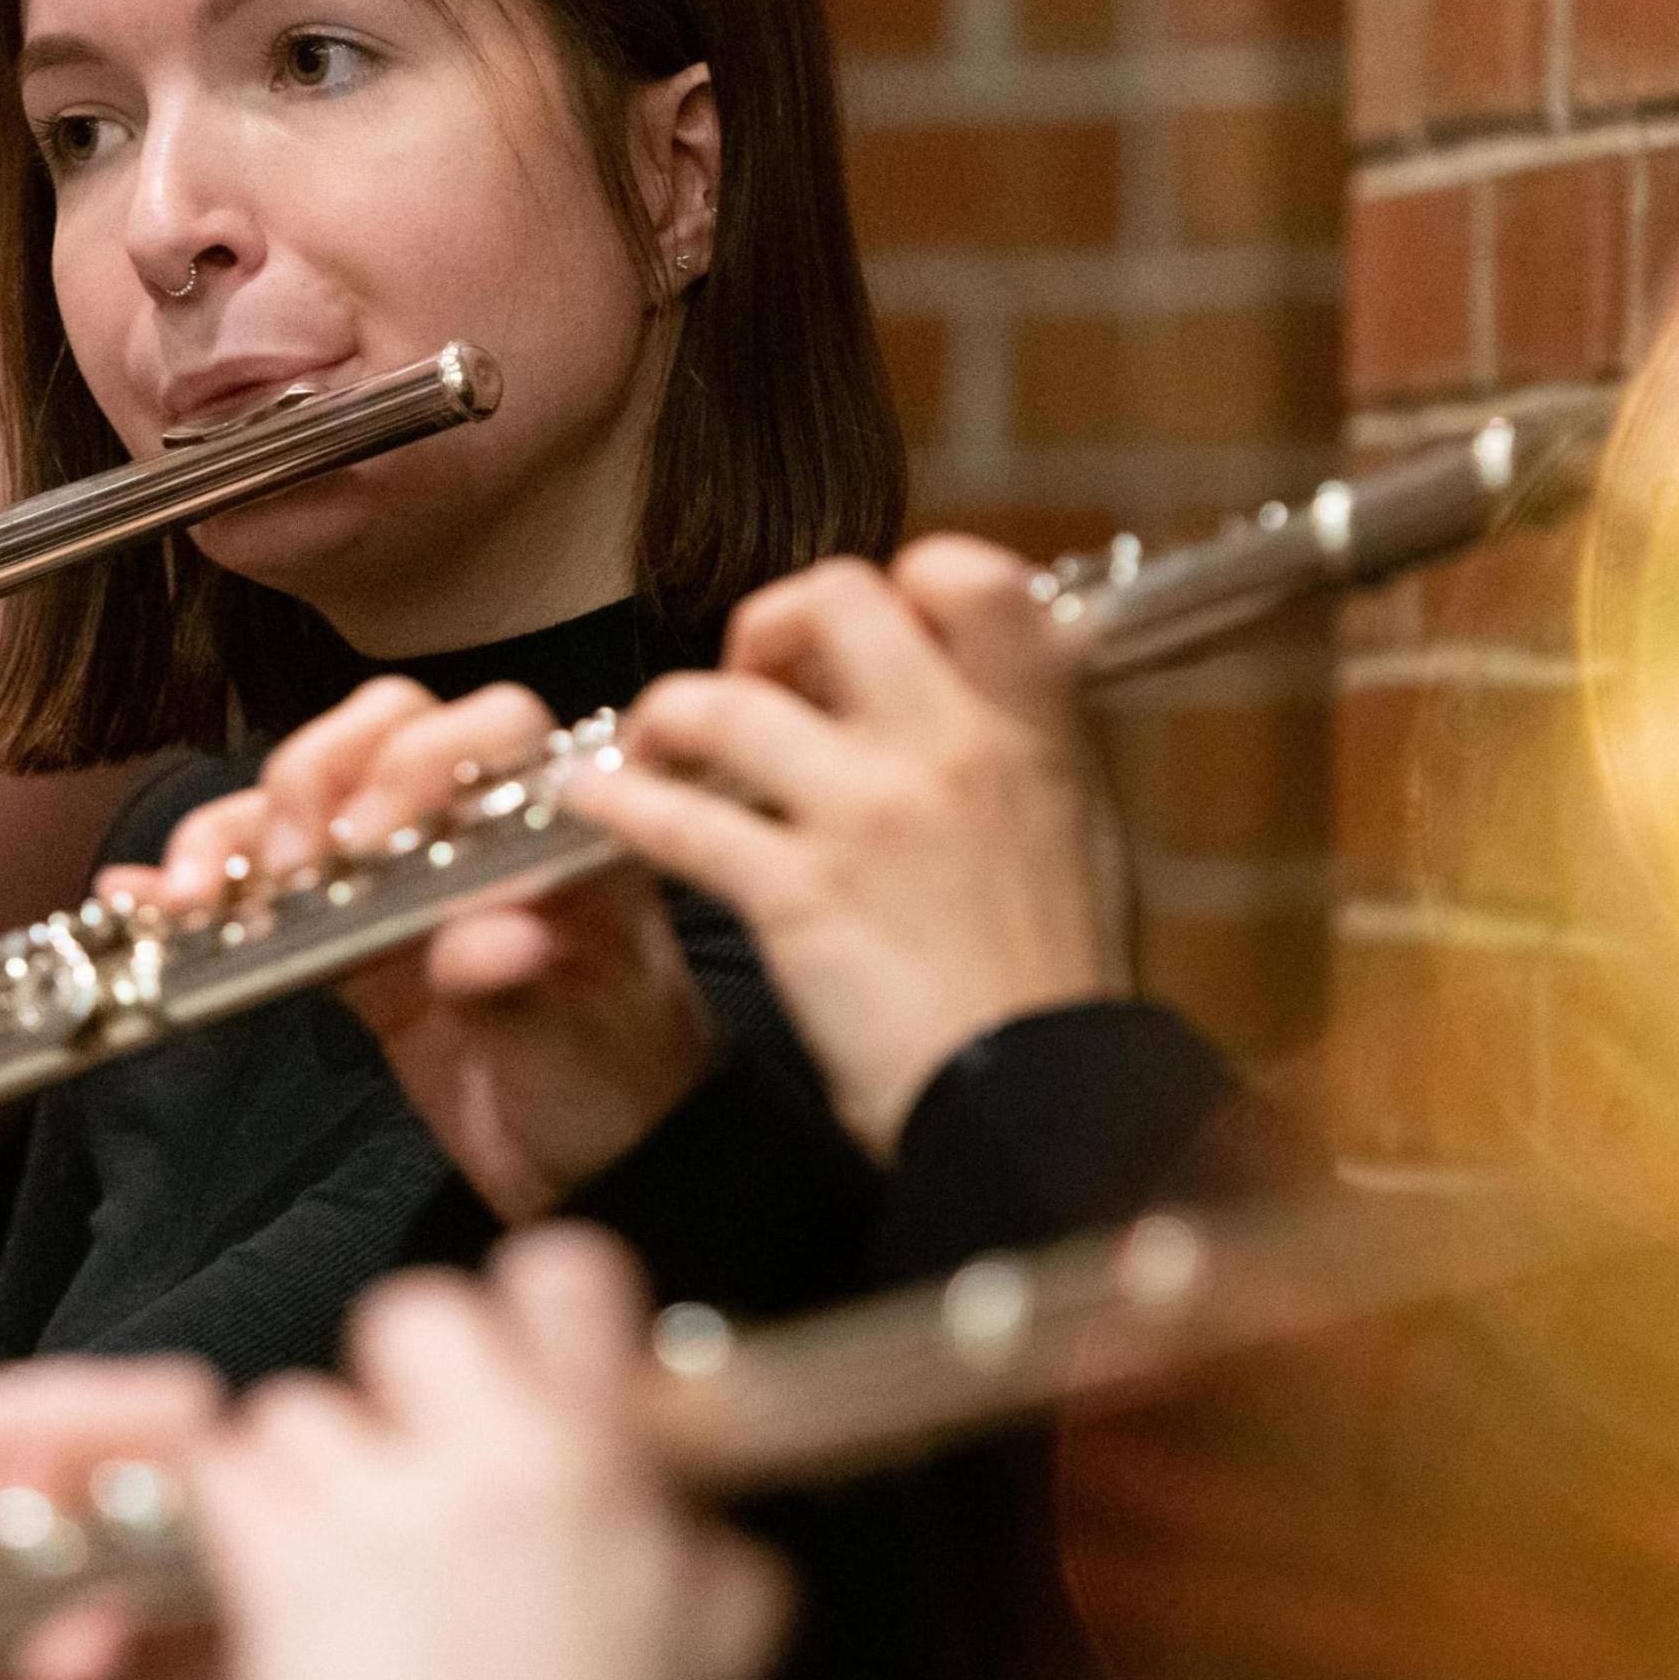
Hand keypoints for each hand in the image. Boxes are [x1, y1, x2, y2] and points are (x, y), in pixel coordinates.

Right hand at [127, 680, 713, 1221]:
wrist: (594, 1177)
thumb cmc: (618, 1093)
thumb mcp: (584, 1049)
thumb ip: (526, 991)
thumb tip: (485, 942)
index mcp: (562, 829)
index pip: (498, 730)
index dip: (427, 758)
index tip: (375, 837)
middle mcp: (479, 826)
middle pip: (386, 730)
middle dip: (321, 777)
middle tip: (298, 863)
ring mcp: (405, 874)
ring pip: (312, 790)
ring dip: (244, 824)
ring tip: (201, 892)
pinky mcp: (347, 935)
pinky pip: (264, 882)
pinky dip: (203, 882)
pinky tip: (145, 898)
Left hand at [195, 1231, 789, 1679]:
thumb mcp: (701, 1678)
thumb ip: (714, 1576)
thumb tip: (716, 1534)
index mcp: (608, 1472)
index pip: (567, 1273)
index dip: (526, 1309)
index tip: (514, 1368)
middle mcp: (502, 1464)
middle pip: (416, 1313)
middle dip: (394, 1391)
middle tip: (401, 1486)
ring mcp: (388, 1509)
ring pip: (301, 1407)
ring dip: (305, 1483)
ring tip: (335, 1586)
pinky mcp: (285, 1563)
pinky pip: (227, 1474)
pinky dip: (231, 1532)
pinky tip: (269, 1604)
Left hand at [579, 541, 1137, 1158]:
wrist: (1041, 1103)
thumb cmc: (1059, 985)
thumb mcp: (1082, 835)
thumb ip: (1030, 751)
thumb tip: (989, 698)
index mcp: (1033, 727)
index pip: (971, 576)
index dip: (905, 582)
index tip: (868, 633)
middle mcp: (950, 747)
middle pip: (834, 600)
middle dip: (771, 623)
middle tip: (754, 678)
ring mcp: (869, 814)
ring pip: (728, 703)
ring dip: (671, 715)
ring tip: (656, 746)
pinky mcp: (798, 892)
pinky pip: (678, 818)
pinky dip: (619, 802)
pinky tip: (595, 804)